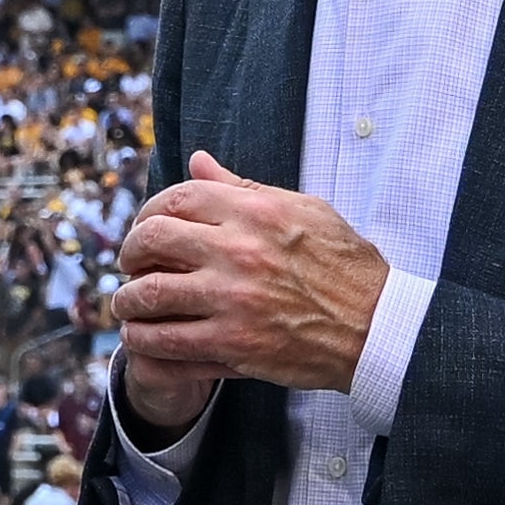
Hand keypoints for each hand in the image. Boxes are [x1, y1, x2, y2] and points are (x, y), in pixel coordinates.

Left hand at [110, 152, 388, 415]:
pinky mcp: (233, 344)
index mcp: (256, 212)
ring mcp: (232, 300)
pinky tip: (142, 336)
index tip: (146, 228)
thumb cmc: (344, 265)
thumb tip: (198, 160)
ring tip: (128, 303)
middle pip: (151, 239)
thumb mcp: (304, 210)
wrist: (377, 327)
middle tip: (130, 264)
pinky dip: (142, 339)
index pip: (177, 198)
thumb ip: (243, 188)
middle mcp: (239, 251)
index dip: (149, 211)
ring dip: (127, 299)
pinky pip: (165, 341)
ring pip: (148, 293)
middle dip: (129, 252)